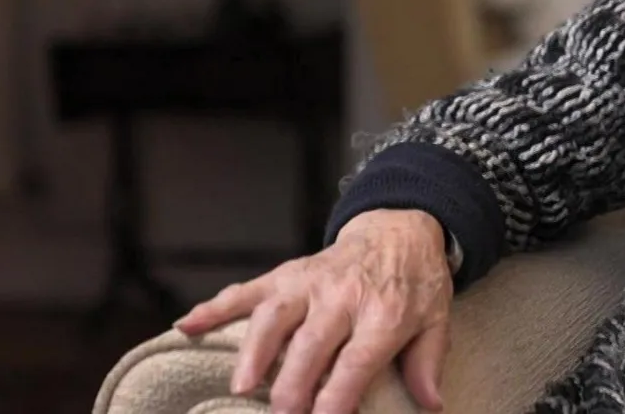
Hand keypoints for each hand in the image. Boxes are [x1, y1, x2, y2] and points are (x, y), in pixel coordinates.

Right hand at [175, 209, 453, 413]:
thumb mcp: (436, 320)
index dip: (337, 395)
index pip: (357, 360)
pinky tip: (188, 325)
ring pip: (276, 315)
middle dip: (293, 385)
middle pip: (312, 343)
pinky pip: (248, 289)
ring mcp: (312, 282)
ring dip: (256, 350)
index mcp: (385, 313)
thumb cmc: (416, 283)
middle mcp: (344, 296)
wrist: (400, 229)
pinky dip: (216, 307)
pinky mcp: (288, 273)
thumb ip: (428, 364)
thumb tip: (431, 406)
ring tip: (241, 385)